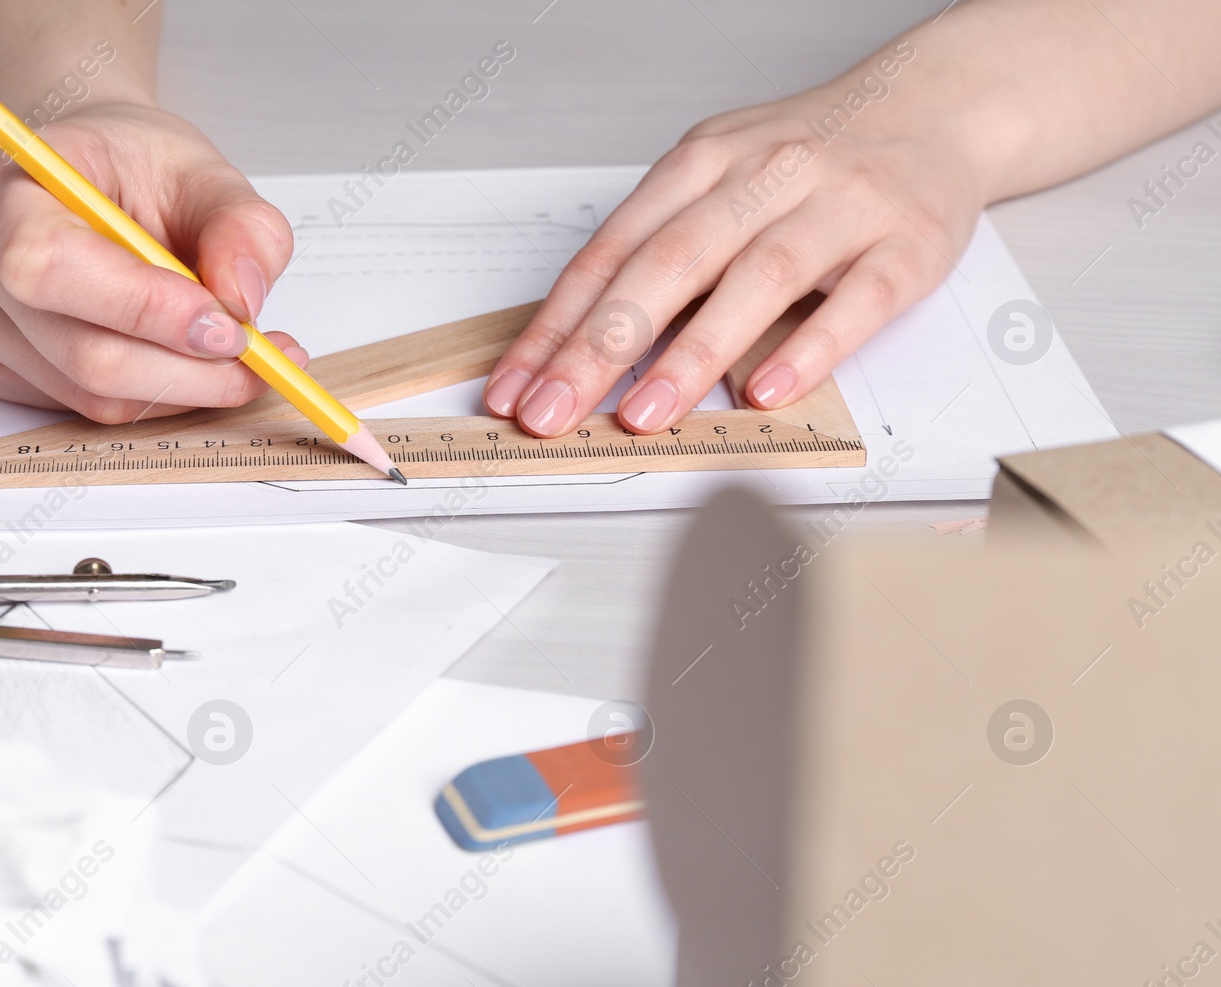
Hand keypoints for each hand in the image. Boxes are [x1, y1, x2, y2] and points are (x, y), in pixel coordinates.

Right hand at [0, 102, 303, 422]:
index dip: (147, 310)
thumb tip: (242, 298)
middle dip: (191, 370)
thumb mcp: (206, 173)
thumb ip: (243, 227)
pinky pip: (83, 408)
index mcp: (14, 185)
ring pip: (92, 396)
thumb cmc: (130, 167)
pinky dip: (151, 394)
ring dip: (183, 388)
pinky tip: (179, 358)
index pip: (53, 266)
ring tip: (235, 354)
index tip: (227, 323)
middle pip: (84, 355)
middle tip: (259, 357)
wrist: (86, 176)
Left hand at [483, 62, 985, 436]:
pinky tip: (765, 390)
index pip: (610, 252)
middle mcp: (762, 177)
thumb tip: (579, 343)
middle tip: (551, 413)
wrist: (936, 105)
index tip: (515, 387)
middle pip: (666, 266)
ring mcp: (836, 207)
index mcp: (700, 164)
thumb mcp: (720, 179)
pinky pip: (855, 301)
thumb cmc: (813, 159)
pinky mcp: (905, 244)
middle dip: (597, 347)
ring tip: (642, 415)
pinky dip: (809, 347)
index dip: (555, 325)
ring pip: (755, 280)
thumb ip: (660, 248)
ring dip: (692, 355)